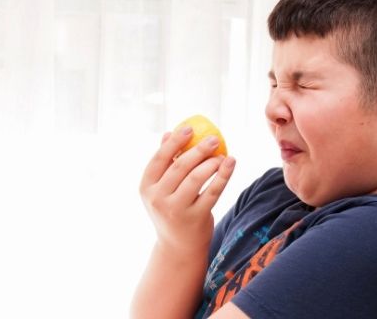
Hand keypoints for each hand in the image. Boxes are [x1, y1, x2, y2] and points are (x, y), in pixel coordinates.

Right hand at [139, 126, 235, 256]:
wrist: (178, 247)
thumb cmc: (171, 209)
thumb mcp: (161, 190)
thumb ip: (165, 163)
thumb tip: (169, 133)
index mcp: (146, 187)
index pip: (159, 159)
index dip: (174, 141)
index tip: (189, 128)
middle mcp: (158, 199)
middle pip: (179, 167)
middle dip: (198, 149)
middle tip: (214, 138)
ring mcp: (176, 210)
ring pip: (196, 178)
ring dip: (211, 162)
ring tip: (222, 154)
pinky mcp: (195, 218)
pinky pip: (212, 191)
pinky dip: (223, 175)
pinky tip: (230, 163)